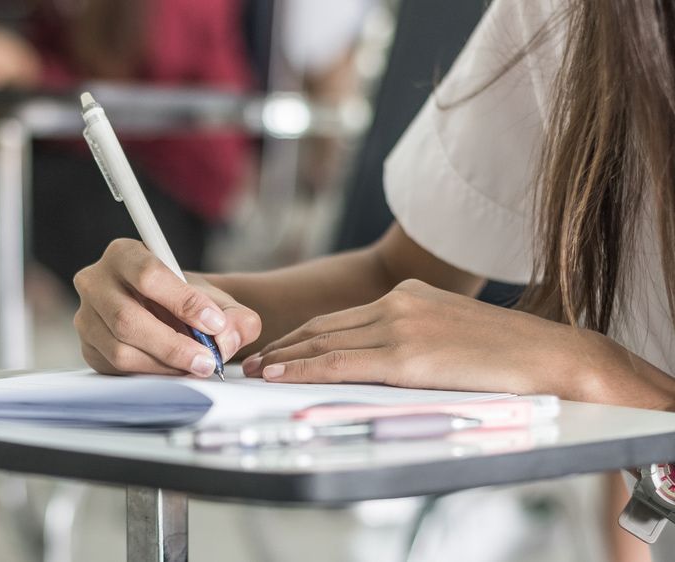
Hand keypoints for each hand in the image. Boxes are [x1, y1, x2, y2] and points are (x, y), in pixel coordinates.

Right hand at [73, 239, 261, 376]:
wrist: (166, 313)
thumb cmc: (186, 301)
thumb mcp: (215, 299)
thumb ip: (234, 314)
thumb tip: (229, 336)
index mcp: (124, 254)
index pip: (148, 275)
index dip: (183, 302)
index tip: (214, 323)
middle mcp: (96, 282)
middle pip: (127, 318)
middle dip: (173, 345)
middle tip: (207, 360)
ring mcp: (86, 317)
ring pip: (120, 349)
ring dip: (163, 364)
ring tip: (196, 366)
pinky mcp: (89, 347)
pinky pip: (116, 368)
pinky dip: (151, 374)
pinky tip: (175, 370)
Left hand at [244, 280, 674, 405]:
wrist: (552, 357)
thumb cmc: (509, 356)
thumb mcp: (451, 334)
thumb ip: (414, 340)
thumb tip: (384, 362)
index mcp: (409, 296)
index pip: (341, 318)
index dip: (302, 336)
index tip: (275, 351)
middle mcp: (398, 303)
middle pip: (324, 326)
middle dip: (282, 345)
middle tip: (251, 361)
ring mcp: (401, 325)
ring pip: (323, 342)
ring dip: (283, 358)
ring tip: (254, 371)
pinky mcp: (406, 354)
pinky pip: (339, 361)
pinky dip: (302, 369)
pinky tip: (279, 376)